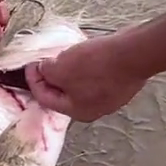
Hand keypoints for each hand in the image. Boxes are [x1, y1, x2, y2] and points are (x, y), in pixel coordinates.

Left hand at [24, 36, 147, 121]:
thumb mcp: (61, 68)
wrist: (134, 53)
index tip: (30, 64)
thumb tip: (44, 69)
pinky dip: (86, 67)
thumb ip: (46, 72)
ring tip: (65, 54)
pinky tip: (86, 53)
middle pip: (63, 93)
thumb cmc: (95, 65)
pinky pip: (96, 76)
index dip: (33, 80)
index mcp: (76, 112)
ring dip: (69, 70)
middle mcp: (94, 110)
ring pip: (80, 84)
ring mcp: (109, 97)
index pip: (45, 99)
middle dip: (52, 76)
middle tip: (46, 59)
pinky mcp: (120, 83)